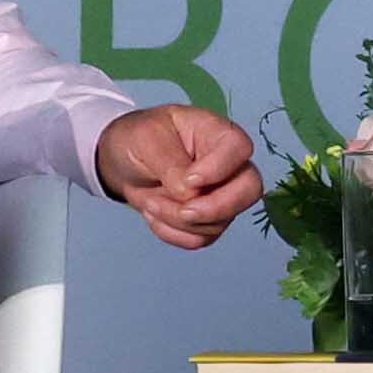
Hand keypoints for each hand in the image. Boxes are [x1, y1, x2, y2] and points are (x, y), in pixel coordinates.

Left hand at [99, 104, 263, 248]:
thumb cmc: (140, 139)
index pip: (239, 149)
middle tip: (182, 211)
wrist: (124, 163)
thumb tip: (189, 193)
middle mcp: (229, 165)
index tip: (189, 179)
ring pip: (220, 222)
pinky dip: (172, 232)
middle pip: (249, 190)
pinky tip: (157, 213)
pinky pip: (201, 238)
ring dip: (178, 220)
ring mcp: (223, 195)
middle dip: (214, 209)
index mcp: (217, 133)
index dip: (219, 169)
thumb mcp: (146, 139)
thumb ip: (170, 162)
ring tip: (151, 202)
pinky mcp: (209, 220)